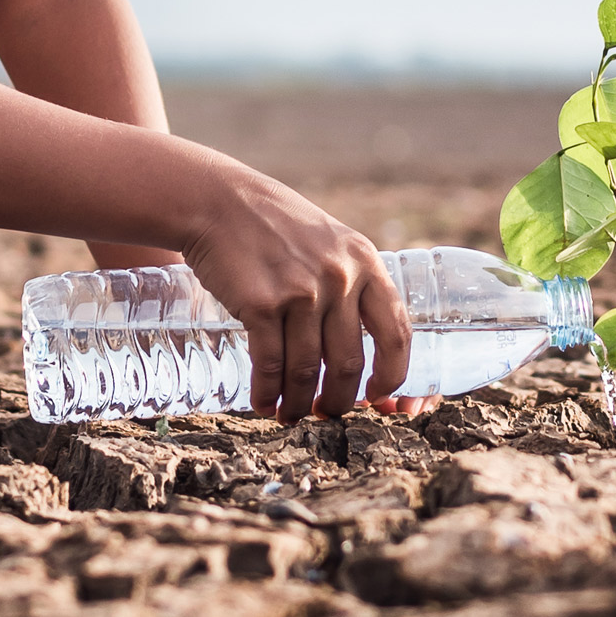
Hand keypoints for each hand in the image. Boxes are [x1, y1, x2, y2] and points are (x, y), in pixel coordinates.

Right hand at [178, 176, 408, 423]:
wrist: (219, 202)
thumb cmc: (275, 226)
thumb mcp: (330, 243)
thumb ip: (350, 283)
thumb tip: (357, 348)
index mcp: (365, 263)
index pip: (396, 333)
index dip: (391, 374)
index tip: (377, 396)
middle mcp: (339, 279)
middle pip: (348, 362)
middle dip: (337, 400)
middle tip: (324, 413)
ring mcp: (301, 292)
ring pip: (306, 370)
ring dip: (296, 403)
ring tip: (289, 414)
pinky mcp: (261, 304)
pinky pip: (270, 364)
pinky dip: (267, 392)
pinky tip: (263, 403)